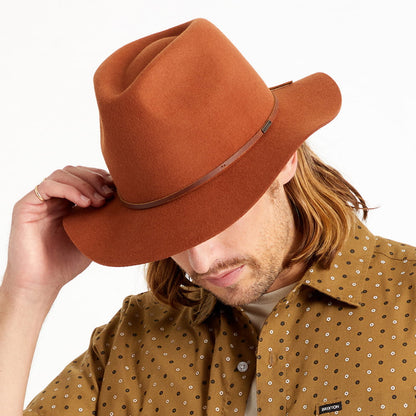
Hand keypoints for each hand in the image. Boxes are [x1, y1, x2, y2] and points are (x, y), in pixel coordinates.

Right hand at [2, 166, 113, 301]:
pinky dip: (70, 190)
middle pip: (75, 171)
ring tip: (98, 201)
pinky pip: (48, 186)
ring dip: (85, 184)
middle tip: (109, 195)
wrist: (43, 283)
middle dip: (95, 179)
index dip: (102, 178)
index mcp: (67, 203)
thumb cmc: (67, 263)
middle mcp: (53, 198)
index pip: (85, 176)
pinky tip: (84, 204)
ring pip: (63, 174)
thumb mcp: (94, 235)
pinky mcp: (26, 206)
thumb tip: (130, 203)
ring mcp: (39, 201)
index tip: (119, 190)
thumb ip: (104, 217)